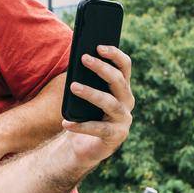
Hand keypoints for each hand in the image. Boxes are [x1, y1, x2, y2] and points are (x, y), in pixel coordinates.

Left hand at [61, 45, 133, 166]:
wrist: (83, 146)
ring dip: (91, 93)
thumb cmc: (84, 115)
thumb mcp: (84, 96)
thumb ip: (85, 80)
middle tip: (84, 58)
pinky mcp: (115, 137)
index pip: (124, 66)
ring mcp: (123, 120)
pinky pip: (98, 129)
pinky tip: (66, 121)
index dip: (114, 55)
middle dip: (102, 68)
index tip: (98, 46)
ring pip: (110, 103)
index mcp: (122, 89)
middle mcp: (127, 102)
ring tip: (73, 86)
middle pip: (119, 81)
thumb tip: (77, 61)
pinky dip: (81, 126)